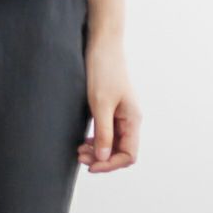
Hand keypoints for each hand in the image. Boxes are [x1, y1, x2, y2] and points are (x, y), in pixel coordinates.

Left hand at [77, 34, 140, 173]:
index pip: (128, 155)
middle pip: (119, 153)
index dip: (110, 164)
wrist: (102, 46)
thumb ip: (103, 133)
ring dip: (96, 152)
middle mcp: (130, 121)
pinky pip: (106, 136)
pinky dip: (95, 142)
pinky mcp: (111, 113)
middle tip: (79, 155)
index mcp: (133, 120)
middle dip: (100, 159)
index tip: (91, 166)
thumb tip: (103, 158)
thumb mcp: (101, 105)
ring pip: (111, 146)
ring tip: (79, 150)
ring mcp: (121, 117)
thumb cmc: (103, 71)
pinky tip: (83, 142)